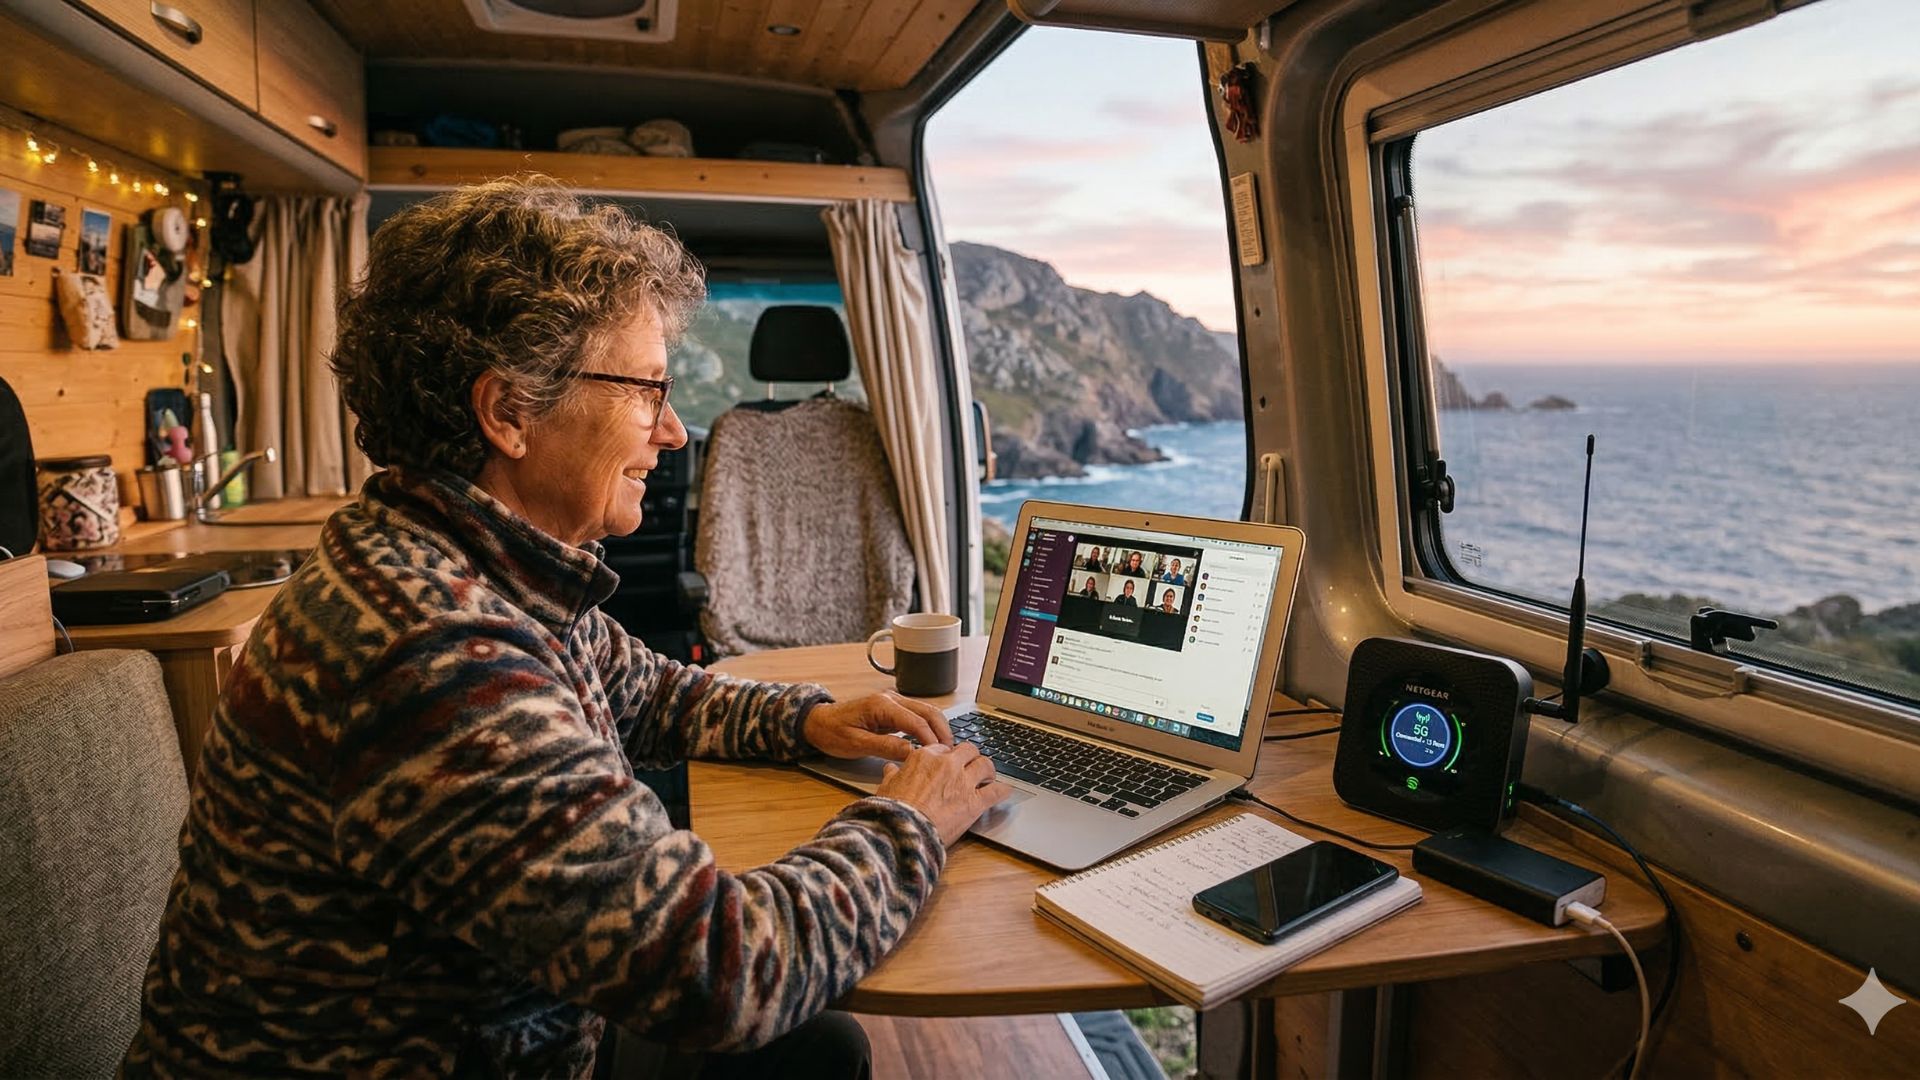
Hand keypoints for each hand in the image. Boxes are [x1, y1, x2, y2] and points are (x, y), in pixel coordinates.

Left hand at [803, 692, 953, 760]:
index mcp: (881, 705)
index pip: (916, 721)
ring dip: (938, 729)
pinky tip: (933, 744)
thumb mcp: (855, 744)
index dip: (931, 739)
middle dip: (943, 731)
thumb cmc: (832, 732)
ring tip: (947, 750)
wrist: (817, 722)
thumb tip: (911, 752)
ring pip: (926, 712)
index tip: (941, 756)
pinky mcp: (893, 709)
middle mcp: (891, 699)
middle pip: (928, 712)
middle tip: (952, 753)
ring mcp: (893, 702)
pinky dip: (929, 728)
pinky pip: (917, 716)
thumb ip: (884, 746)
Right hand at [875, 743, 1013, 847]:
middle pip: (968, 750)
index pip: (943, 749)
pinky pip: (996, 791)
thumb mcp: (887, 786)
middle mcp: (948, 765)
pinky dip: (1003, 791)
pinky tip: (1005, 791)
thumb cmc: (893, 810)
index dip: (947, 757)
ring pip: (985, 764)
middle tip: (971, 766)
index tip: (948, 764)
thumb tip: (890, 769)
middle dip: (970, 757)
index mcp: (925, 757)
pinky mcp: (975, 802)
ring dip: (988, 770)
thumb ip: (892, 775)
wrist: (903, 831)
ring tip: (988, 776)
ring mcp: (963, 782)